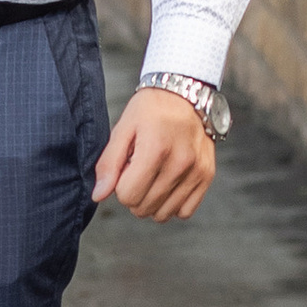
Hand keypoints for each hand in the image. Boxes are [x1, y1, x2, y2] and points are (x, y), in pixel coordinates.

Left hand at [92, 86, 215, 223]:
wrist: (185, 92)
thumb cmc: (150, 109)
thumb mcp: (123, 128)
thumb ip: (109, 163)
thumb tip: (99, 195)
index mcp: (155, 149)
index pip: (128, 195)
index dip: (119, 185)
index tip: (125, 168)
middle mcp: (180, 163)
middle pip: (144, 207)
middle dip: (134, 193)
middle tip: (138, 170)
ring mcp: (196, 171)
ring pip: (164, 214)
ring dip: (151, 202)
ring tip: (153, 176)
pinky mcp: (207, 175)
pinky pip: (186, 211)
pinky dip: (172, 204)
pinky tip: (167, 185)